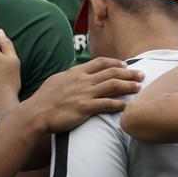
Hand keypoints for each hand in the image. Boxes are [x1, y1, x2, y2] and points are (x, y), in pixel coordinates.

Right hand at [25, 58, 142, 133]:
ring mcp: (85, 93)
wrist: (36, 113)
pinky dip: (120, 104)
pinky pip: (107, 104)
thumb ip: (70, 77)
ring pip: (113, 85)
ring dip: (129, 85)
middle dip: (129, 72)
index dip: (115, 63)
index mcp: (76, 72)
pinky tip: (128, 105)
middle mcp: (83, 80)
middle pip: (112, 72)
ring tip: (140, 87)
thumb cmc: (44, 99)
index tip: (125, 64)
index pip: (100, 62)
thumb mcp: (56, 81)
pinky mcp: (86, 107)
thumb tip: (76, 74)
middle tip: (141, 74)